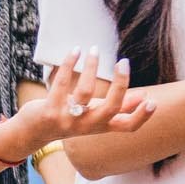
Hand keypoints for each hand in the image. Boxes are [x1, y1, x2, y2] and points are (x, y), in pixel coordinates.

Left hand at [2, 48, 155, 156]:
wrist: (32, 132)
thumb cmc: (67, 119)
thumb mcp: (93, 114)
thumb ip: (117, 107)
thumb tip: (143, 96)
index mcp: (101, 126)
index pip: (127, 127)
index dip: (142, 116)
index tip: (153, 100)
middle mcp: (87, 126)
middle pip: (110, 108)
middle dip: (120, 84)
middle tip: (124, 62)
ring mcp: (68, 120)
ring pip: (85, 93)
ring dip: (91, 67)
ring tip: (94, 50)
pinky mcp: (49, 112)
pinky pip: (61, 85)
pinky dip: (69, 64)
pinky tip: (76, 51)